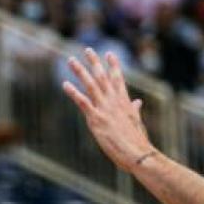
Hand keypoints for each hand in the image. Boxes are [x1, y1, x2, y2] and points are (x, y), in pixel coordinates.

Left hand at [62, 49, 155, 172]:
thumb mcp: (136, 122)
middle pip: (103, 77)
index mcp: (125, 102)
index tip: (109, 53)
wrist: (138, 153)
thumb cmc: (138, 141)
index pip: (118, 79)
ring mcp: (105, 109)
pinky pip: (83, 102)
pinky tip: (65, 84)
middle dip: (95, 62)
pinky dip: (73, 92)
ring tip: (71, 60)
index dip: (113, 66)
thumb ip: (134, 110)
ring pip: (91, 85)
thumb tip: (138, 102)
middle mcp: (114, 102)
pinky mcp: (96, 119)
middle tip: (87, 49)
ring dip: (80, 71)